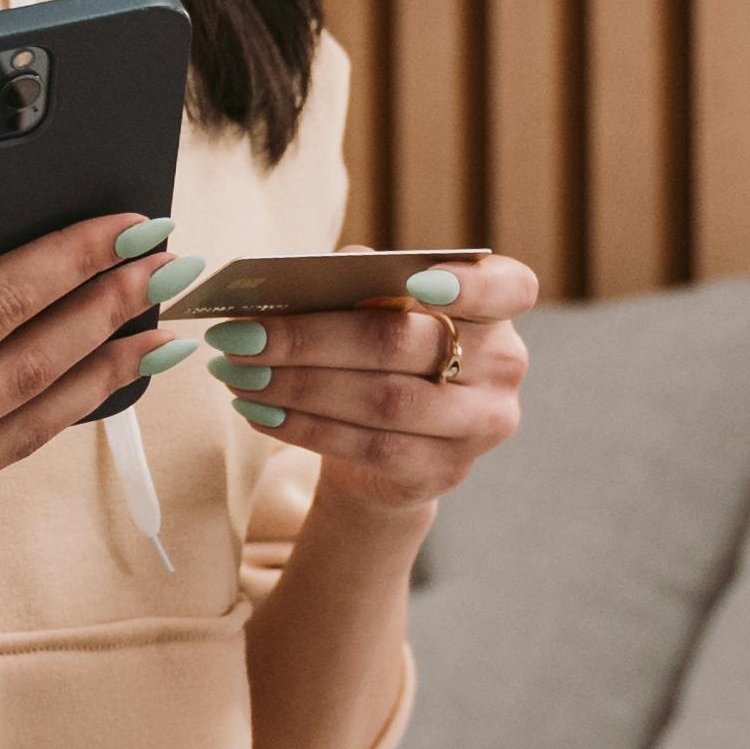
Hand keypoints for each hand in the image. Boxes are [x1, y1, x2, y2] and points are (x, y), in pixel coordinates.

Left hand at [206, 253, 539, 516]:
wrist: (387, 455)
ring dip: (299, 385)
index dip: (469, 284)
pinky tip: (260, 412)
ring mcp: (480, 425)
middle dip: (312, 338)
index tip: (416, 280)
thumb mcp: (372, 312)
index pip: (510, 287)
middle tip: (241, 334)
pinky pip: (371, 449)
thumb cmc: (377, 359)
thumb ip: (358, 286)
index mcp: (496, 309)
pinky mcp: (445, 472)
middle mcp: (503, 366)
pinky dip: (306, 428)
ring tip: (239, 374)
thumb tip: (309, 276)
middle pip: (405, 344)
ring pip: (384, 401)